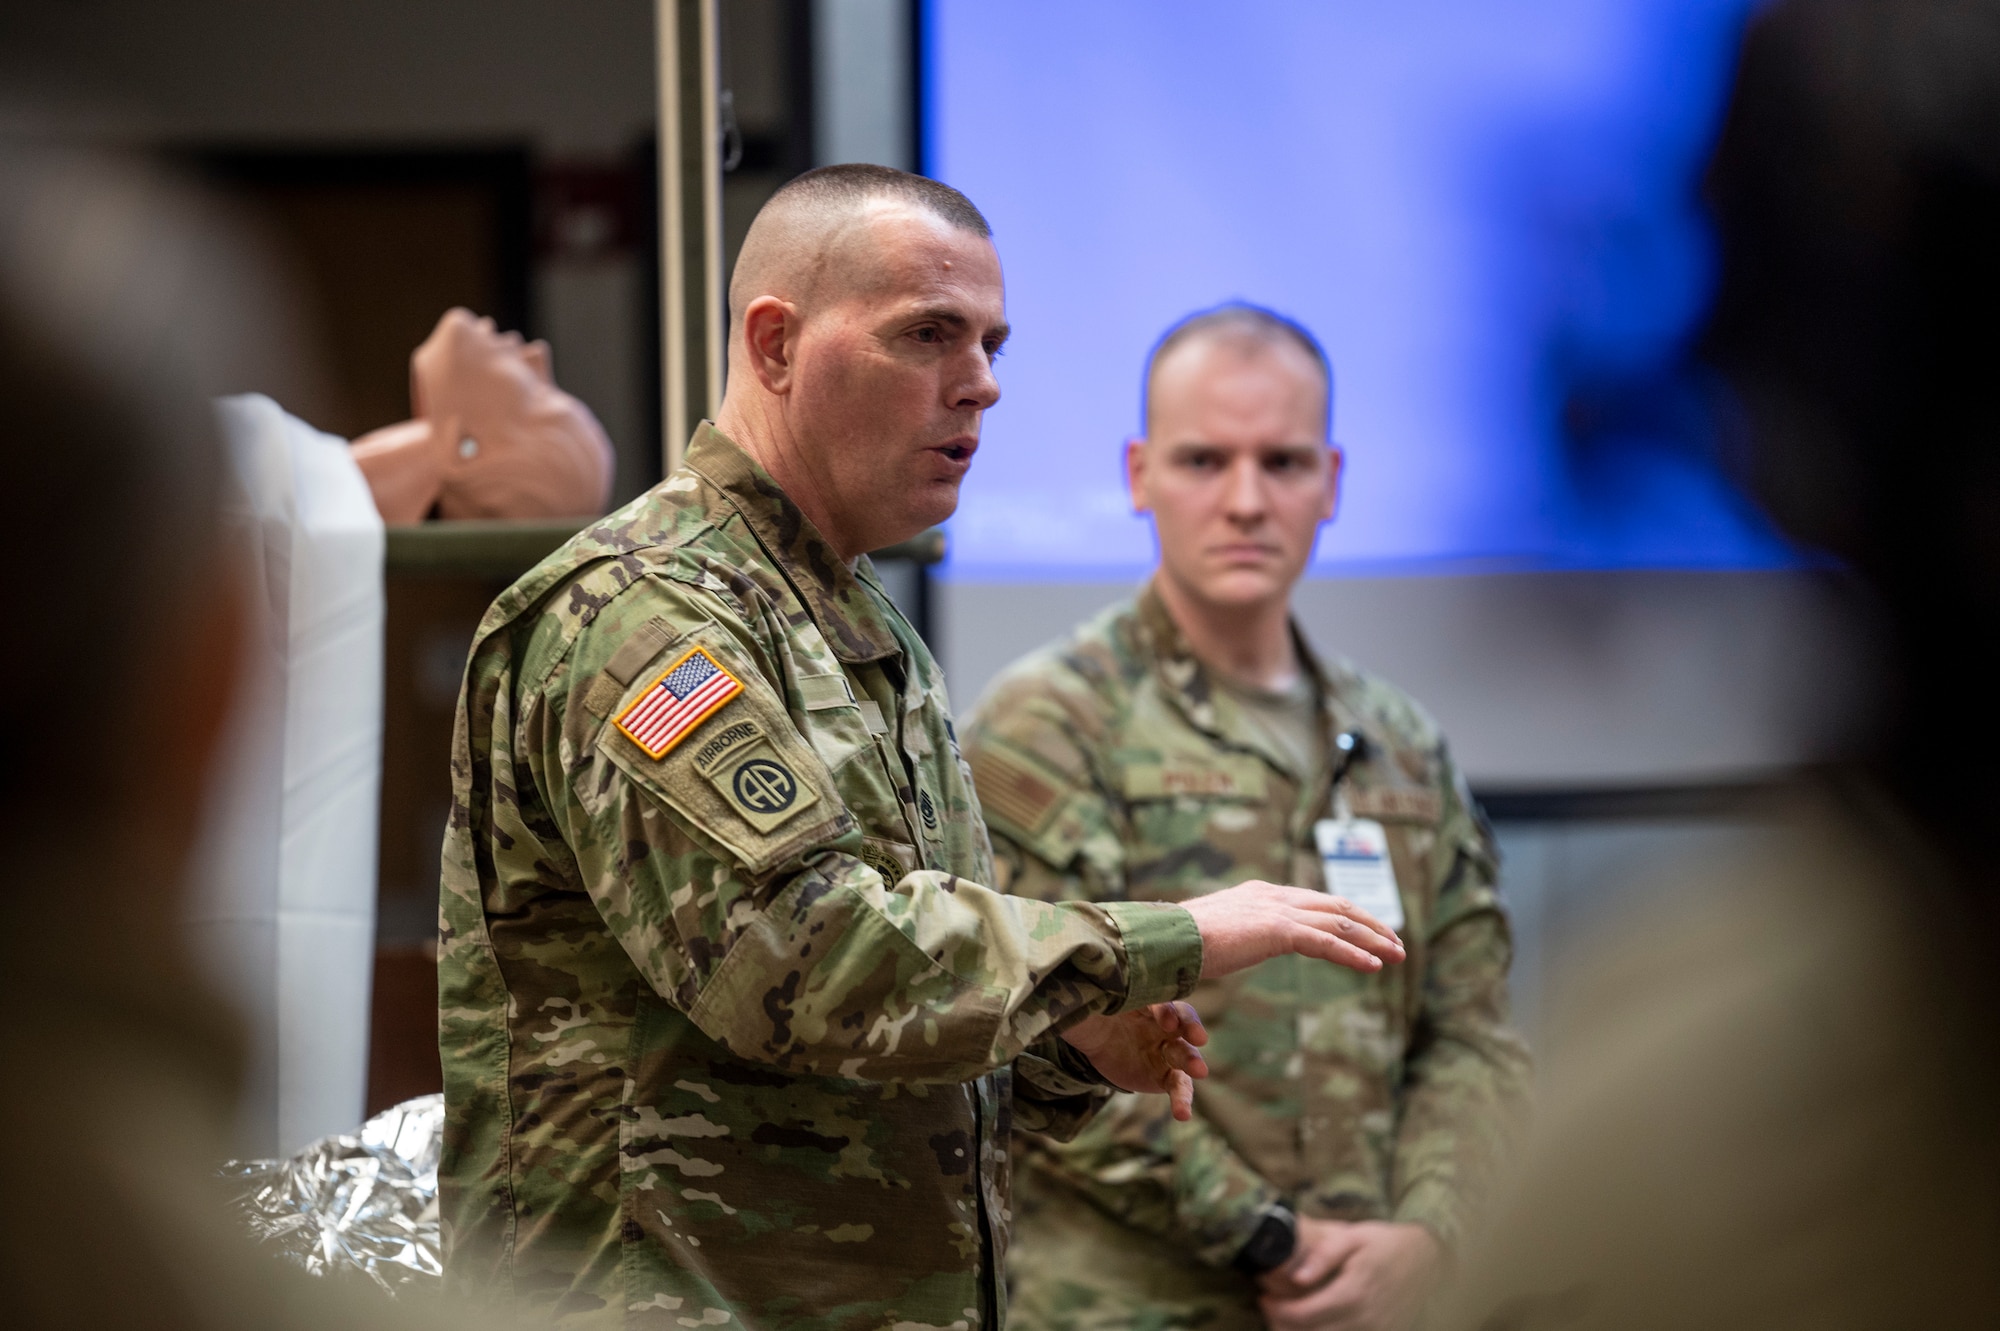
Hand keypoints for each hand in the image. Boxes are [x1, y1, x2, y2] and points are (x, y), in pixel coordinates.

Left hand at [1059, 1000, 1208, 1119]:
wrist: (1095, 1043)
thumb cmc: (1096, 1016)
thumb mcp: (1091, 1008)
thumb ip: (1089, 1003)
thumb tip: (1068, 993)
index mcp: (1148, 1002)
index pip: (1163, 1002)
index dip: (1167, 1011)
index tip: (1166, 1022)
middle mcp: (1164, 1024)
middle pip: (1183, 1024)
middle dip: (1191, 1029)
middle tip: (1198, 1038)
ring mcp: (1166, 1050)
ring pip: (1184, 1055)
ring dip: (1193, 1062)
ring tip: (1200, 1071)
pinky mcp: (1163, 1075)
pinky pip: (1178, 1087)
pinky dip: (1182, 1100)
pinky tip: (1183, 1114)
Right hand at [1180, 881, 1403, 977]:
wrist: (1164, 939)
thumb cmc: (1179, 944)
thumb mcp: (1216, 936)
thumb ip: (1235, 937)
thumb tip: (1233, 948)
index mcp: (1261, 894)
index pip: (1315, 902)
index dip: (1347, 915)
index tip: (1370, 932)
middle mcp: (1273, 895)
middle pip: (1335, 905)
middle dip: (1370, 924)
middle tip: (1396, 944)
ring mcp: (1276, 909)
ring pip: (1338, 921)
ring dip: (1372, 938)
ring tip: (1398, 956)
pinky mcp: (1277, 930)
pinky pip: (1326, 942)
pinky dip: (1354, 953)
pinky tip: (1374, 966)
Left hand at [1258, 1220, 1440, 1330]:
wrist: (1427, 1260)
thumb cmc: (1386, 1244)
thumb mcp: (1354, 1236)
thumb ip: (1324, 1255)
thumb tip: (1296, 1278)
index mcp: (1354, 1293)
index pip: (1304, 1315)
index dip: (1276, 1310)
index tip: (1264, 1297)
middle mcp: (1365, 1320)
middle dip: (1283, 1324)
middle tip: (1270, 1308)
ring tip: (1287, 1318)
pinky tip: (1313, 1324)